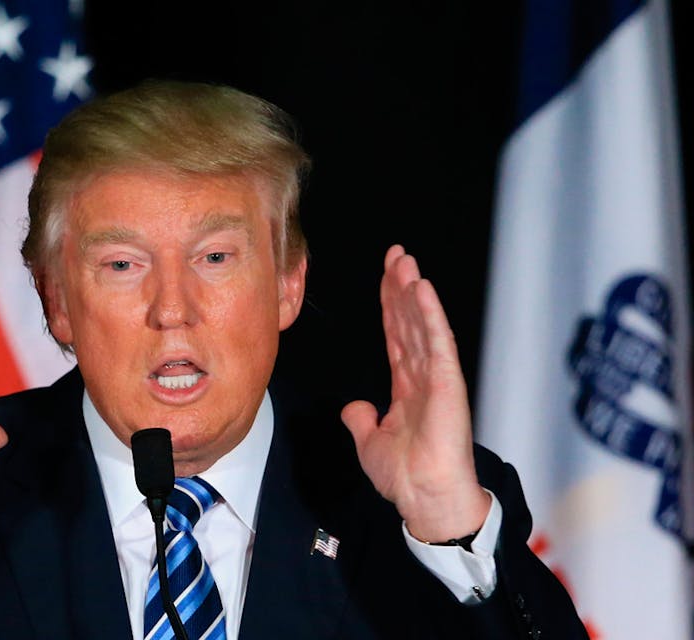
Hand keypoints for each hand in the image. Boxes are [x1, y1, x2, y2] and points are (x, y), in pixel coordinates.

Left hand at [341, 244, 488, 541]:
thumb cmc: (406, 477)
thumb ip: (363, 420)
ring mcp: (437, 378)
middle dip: (401, 288)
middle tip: (396, 255)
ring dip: (412, 292)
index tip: (386, 277)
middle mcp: (423, 376)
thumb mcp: (371, 443)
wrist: (425, 500)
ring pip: (422, 324)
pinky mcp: (448, 384)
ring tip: (404, 262)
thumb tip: (354, 407)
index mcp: (407, 388)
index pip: (396, 336)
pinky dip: (429, 315)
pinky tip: (420, 289)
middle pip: (409, 322)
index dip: (390, 306)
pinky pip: (437, 342)